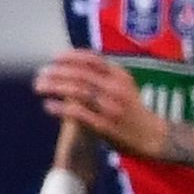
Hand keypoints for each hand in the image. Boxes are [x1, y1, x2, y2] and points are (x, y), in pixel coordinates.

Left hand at [35, 51, 166, 158]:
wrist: (153, 137)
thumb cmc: (133, 111)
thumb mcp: (124, 86)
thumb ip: (104, 75)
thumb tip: (74, 64)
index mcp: (121, 76)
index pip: (92, 59)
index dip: (70, 56)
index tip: (54, 58)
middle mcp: (117, 89)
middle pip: (80, 74)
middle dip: (56, 72)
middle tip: (41, 74)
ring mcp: (111, 107)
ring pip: (77, 91)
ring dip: (54, 87)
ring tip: (39, 87)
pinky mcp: (105, 126)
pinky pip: (78, 114)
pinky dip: (60, 108)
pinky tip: (48, 106)